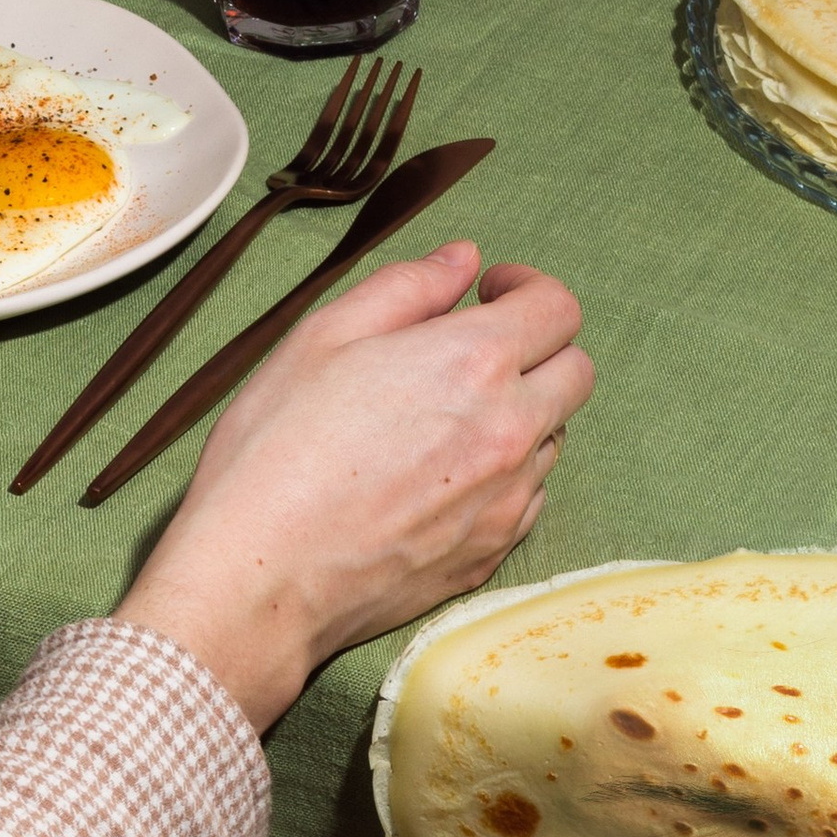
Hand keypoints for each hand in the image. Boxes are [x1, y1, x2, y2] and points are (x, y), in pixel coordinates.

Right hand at [114, 240, 592, 734]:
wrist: (261, 576)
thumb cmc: (275, 450)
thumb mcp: (323, 336)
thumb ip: (408, 287)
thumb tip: (463, 260)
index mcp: (473, 363)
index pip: (558, 308)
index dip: (526, 288)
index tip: (490, 293)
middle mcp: (510, 431)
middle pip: (575, 372)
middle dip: (537, 348)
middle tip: (475, 350)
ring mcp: (508, 500)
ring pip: (553, 438)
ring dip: (521, 414)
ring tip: (447, 418)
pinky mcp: (492, 553)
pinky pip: (528, 498)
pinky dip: (503, 476)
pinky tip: (440, 477)